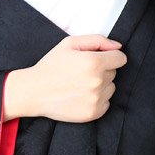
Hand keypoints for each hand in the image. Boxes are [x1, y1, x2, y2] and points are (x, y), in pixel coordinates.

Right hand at [3, 35, 126, 122]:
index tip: (99, 59)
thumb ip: (97, 40)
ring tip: (80, 84)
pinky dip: (97, 99)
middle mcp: (97, 82)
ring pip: (111, 88)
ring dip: (101, 85)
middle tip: (82, 72)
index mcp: (94, 62)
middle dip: (102, 70)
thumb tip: (118, 46)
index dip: (110, 57)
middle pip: (114, 73)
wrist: (34, 91)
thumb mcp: (70, 43)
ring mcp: (96, 99)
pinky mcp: (93, 113)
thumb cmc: (51, 65)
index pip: (121, 58)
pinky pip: (106, 102)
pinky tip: (81, 95)